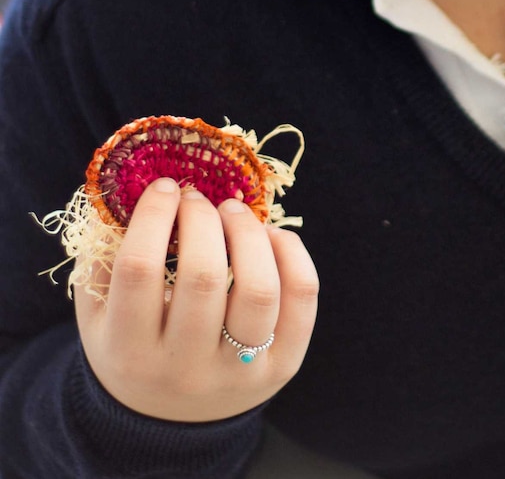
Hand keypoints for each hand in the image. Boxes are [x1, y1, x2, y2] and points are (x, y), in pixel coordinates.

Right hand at [74, 178, 318, 421]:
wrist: (168, 422)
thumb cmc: (131, 345)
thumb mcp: (99, 313)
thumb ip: (101, 255)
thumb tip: (127, 187)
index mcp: (130, 352)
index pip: (139, 270)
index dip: (153, 216)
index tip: (164, 187)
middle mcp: (185, 368)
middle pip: (204, 276)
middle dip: (201, 218)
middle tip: (196, 198)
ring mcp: (239, 372)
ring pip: (258, 289)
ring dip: (248, 232)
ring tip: (232, 210)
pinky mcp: (283, 365)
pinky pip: (301, 296)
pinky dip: (290, 252)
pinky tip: (268, 236)